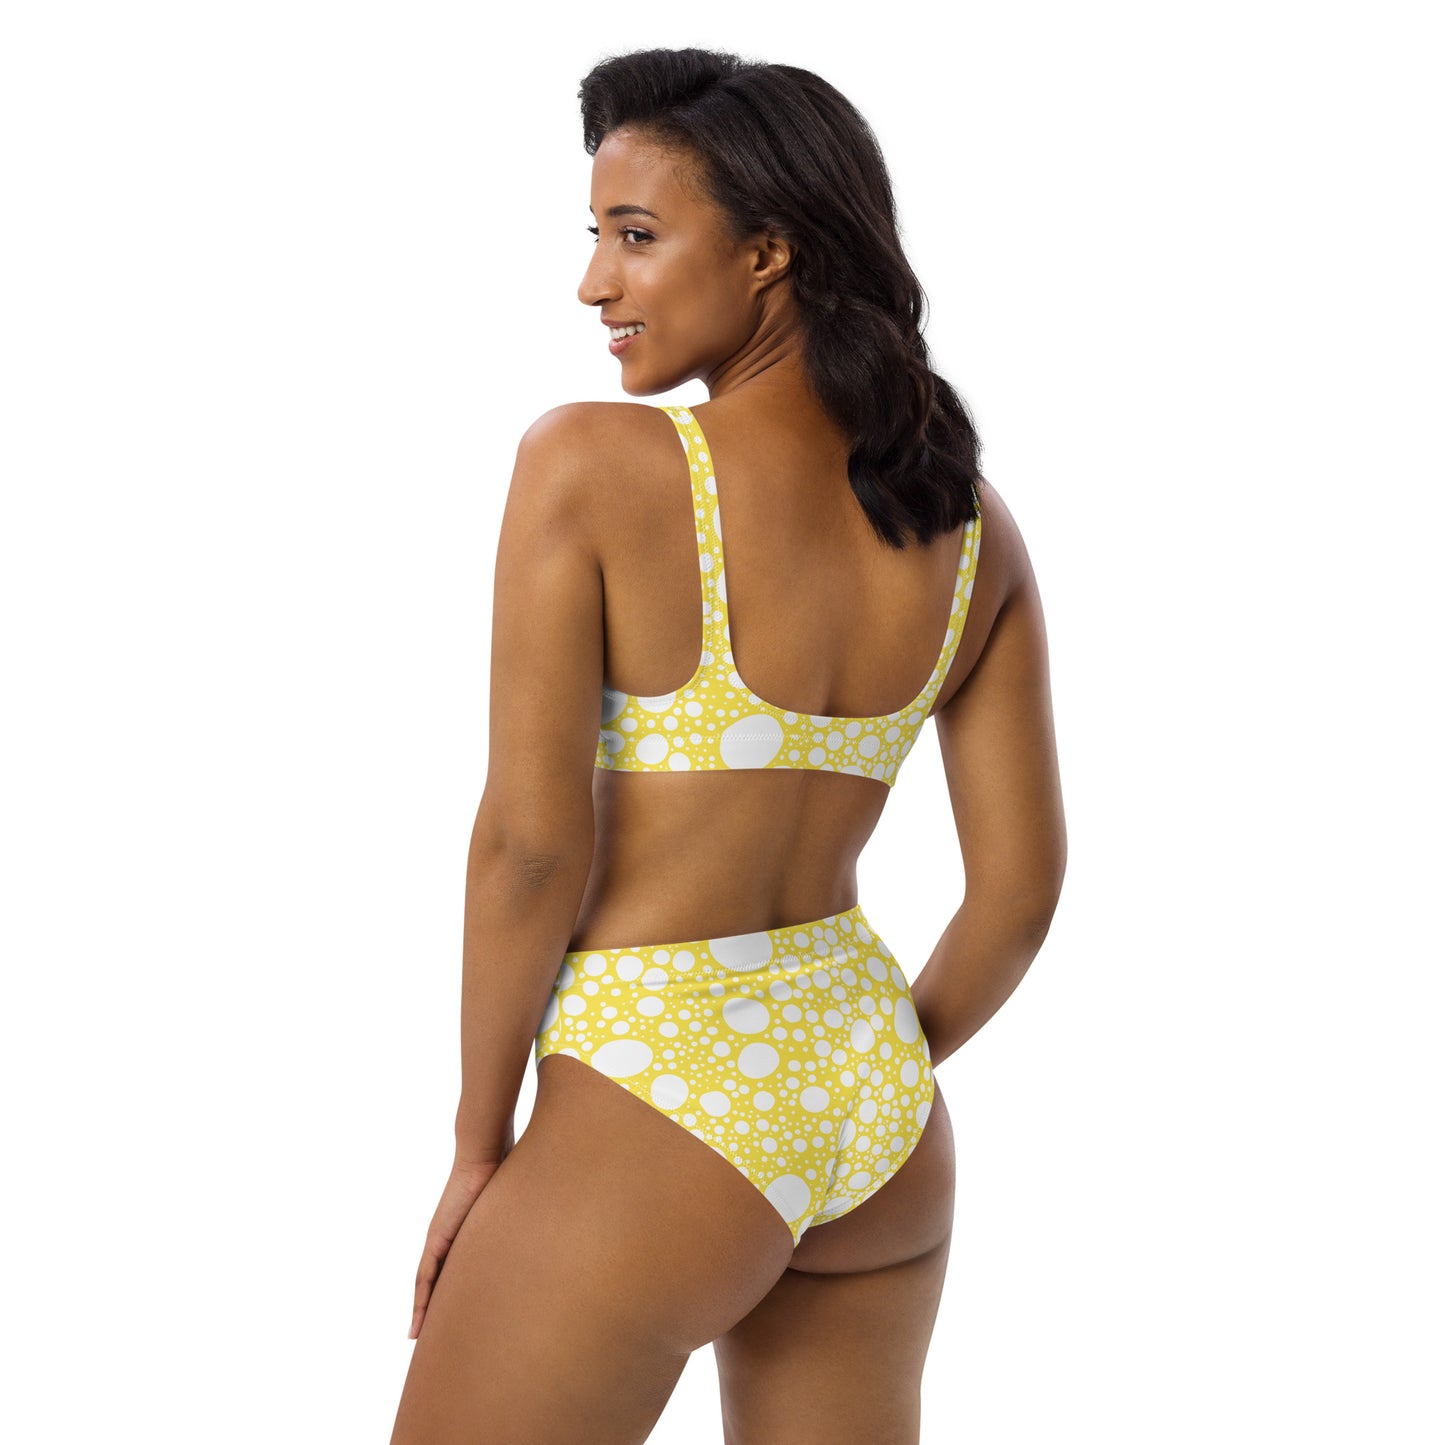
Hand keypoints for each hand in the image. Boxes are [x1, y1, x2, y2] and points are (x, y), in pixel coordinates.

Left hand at [409, 1129, 514, 1339]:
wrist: (485, 1154)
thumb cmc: (504, 1172)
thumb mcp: (511, 1206)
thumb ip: (518, 1219)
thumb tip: (543, 1227)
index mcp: (466, 1233)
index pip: (454, 1269)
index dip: (450, 1293)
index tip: (451, 1317)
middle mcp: (449, 1237)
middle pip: (437, 1281)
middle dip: (436, 1308)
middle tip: (434, 1337)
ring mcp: (439, 1238)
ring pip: (426, 1283)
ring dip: (423, 1310)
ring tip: (419, 1337)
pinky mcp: (436, 1239)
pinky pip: (424, 1277)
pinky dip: (420, 1300)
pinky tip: (418, 1322)